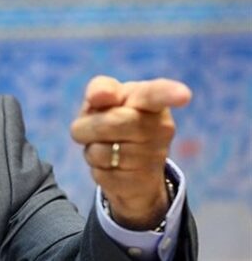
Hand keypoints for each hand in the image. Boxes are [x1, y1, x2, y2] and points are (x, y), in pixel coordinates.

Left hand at [70, 76, 191, 229]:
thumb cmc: (114, 117)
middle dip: (88, 126)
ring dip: (91, 148)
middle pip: (113, 122)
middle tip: (89, 127)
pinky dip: (96, 168)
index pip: (158, 94)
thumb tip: (98, 96)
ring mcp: (154, 157)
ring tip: (107, 146)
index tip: (183, 94)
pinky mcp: (140, 182)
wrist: (129, 164)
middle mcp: (161, 127)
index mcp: (151, 99)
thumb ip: (101, 89)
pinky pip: (100, 174)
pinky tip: (112, 166)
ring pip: (100, 151)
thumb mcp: (104, 99)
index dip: (169, 93)